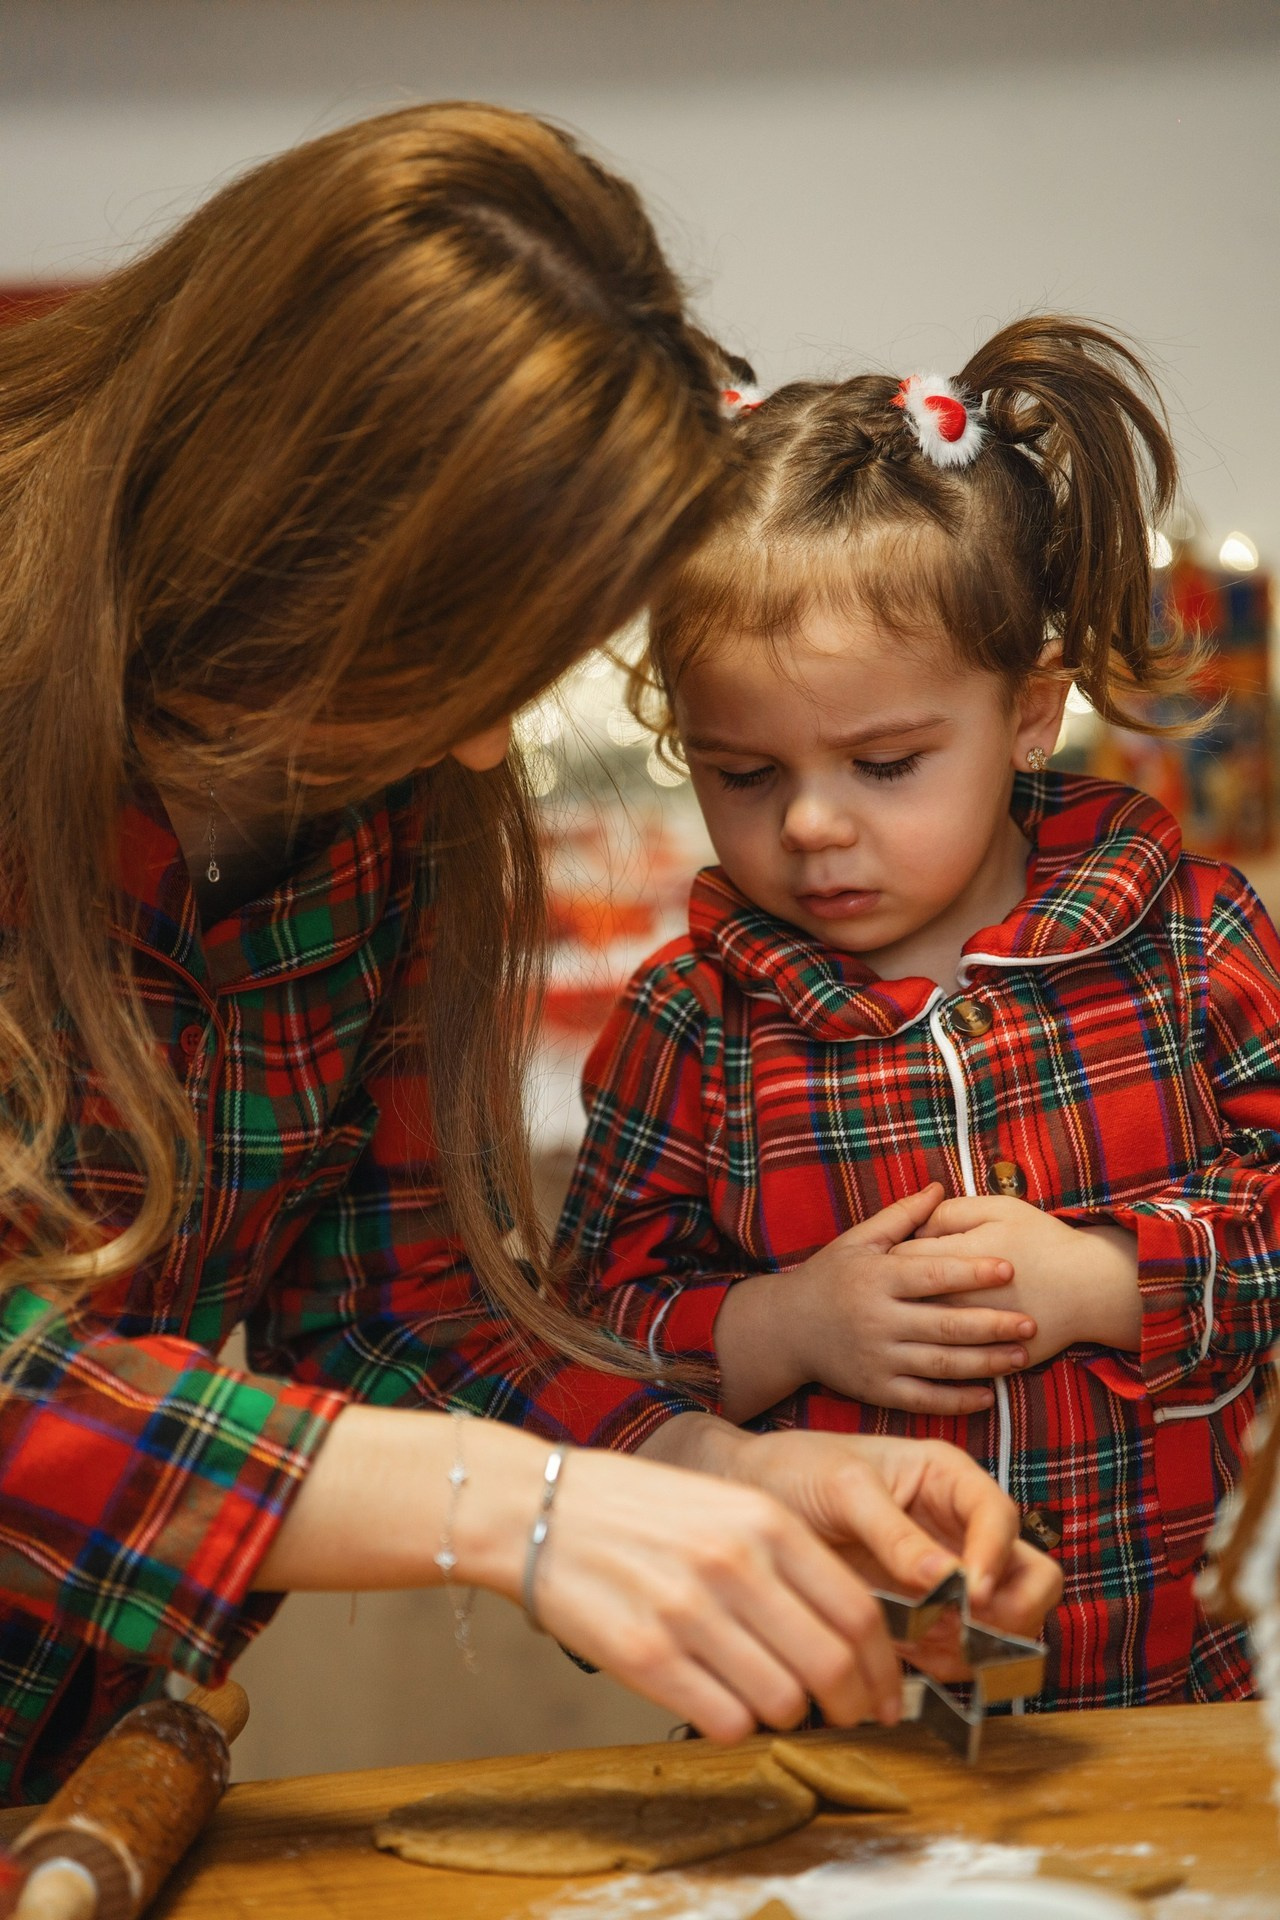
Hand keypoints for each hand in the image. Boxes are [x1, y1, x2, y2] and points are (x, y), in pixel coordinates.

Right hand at [530, 1445, 904, 1742]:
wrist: (537, 1507)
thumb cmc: (636, 1508)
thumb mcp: (726, 1505)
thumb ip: (787, 1560)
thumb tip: (847, 1635)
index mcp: (765, 1521)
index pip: (859, 1611)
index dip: (883, 1667)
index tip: (885, 1693)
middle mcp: (735, 1564)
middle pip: (832, 1664)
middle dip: (853, 1706)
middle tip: (849, 1718)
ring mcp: (690, 1612)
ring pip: (784, 1702)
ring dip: (787, 1715)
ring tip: (766, 1699)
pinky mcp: (646, 1657)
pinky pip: (726, 1721)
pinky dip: (736, 1726)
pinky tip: (719, 1701)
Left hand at [707, 1426, 1061, 1641]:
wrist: (750, 1495)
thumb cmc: (797, 1468)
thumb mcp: (844, 1487)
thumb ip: (895, 1531)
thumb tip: (947, 1578)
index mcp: (948, 1479)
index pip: (1002, 1517)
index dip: (996, 1557)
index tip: (971, 1591)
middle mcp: (958, 1527)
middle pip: (1029, 1575)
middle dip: (1009, 1610)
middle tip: (961, 1626)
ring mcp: (945, 1573)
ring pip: (1004, 1621)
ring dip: (977, 1643)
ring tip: (924, 1645)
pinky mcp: (922, 1612)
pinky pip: (959, 1648)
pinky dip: (946, 1662)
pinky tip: (906, 1656)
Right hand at [715, 1186, 1034, 1420]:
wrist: (786, 1330)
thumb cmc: (829, 1277)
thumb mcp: (858, 1241)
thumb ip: (901, 1217)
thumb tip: (939, 1187)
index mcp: (876, 1279)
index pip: (932, 1274)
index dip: (972, 1272)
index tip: (1010, 1268)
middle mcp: (877, 1320)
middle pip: (945, 1324)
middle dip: (992, 1324)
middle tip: (1032, 1322)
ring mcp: (877, 1358)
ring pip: (941, 1364)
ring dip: (985, 1362)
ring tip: (1022, 1355)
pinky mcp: (876, 1389)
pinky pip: (924, 1398)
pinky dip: (957, 1400)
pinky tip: (988, 1395)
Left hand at [902, 1195, 1139, 1363]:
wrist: (1089, 1287)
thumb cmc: (1042, 1240)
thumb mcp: (999, 1210)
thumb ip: (949, 1212)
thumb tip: (914, 1229)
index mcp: (957, 1259)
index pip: (901, 1257)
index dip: (898, 1250)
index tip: (906, 1249)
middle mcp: (959, 1301)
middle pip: (905, 1298)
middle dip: (901, 1288)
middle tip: (910, 1279)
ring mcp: (974, 1338)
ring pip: (924, 1333)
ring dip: (916, 1319)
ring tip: (927, 1304)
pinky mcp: (989, 1362)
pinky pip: (950, 1361)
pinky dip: (941, 1348)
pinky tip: (945, 1334)